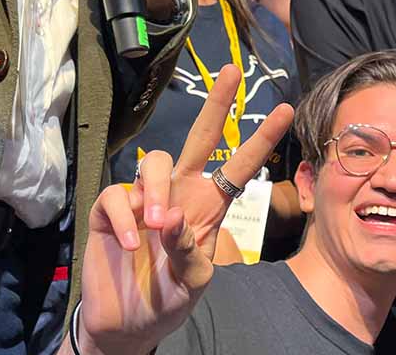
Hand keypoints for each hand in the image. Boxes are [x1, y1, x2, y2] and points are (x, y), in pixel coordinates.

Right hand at [77, 65, 293, 354]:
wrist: (130, 324)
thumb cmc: (170, 295)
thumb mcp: (196, 280)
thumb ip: (192, 251)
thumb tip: (173, 219)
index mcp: (210, 204)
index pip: (239, 165)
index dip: (261, 139)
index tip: (285, 110)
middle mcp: (180, 192)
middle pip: (199, 137)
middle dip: (217, 104)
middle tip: (232, 72)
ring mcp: (145, 199)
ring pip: (154, 162)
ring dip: (158, 188)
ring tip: (158, 223)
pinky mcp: (109, 211)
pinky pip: (116, 195)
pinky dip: (124, 217)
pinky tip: (129, 241)